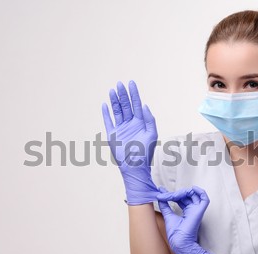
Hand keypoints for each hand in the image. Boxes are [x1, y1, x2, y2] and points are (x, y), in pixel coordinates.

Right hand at [102, 80, 158, 204]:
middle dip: (123, 95)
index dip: (134, 94)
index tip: (131, 83)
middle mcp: (130, 124)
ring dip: (114, 100)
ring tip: (112, 90)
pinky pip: (108, 121)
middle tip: (120, 84)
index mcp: (140, 122)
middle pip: (125, 105)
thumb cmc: (145, 152)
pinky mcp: (112, 134)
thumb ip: (150, 119)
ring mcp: (121, 128)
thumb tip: (144, 105)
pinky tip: (105, 104)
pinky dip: (106, 113)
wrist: (134, 166)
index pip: (136, 104)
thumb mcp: (152, 134)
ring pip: (117, 111)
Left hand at [157, 186, 215, 253]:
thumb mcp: (168, 215)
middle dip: (175, 193)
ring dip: (184, 191)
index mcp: (186, 212)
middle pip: (186, 196)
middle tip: (165, 195)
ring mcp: (196, 210)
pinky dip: (200, 192)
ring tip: (174, 194)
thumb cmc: (175, 233)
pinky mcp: (200, 211)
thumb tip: (160, 196)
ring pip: (193, 195)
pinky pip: (205, 199)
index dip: (172, 194)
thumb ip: (165, 206)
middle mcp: (192, 210)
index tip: (161, 190)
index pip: (180, 199)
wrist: (179, 241)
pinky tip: (192, 188)